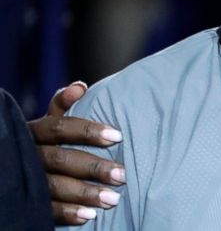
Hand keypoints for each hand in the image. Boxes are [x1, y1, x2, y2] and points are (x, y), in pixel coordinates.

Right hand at [27, 82, 125, 224]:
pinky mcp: (26, 201)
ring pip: (54, 186)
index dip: (87, 131)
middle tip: (122, 175)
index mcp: (34, 131)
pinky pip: (46, 209)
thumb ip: (62, 105)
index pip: (59, 127)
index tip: (118, 136)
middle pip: (60, 159)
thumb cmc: (44, 142)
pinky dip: (67, 213)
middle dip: (93, 168)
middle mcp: (28, 154)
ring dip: (85, 194)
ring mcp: (26, 179)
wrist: (16, 168)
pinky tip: (89, 216)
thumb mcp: (48, 123)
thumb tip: (80, 86)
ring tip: (113, 199)